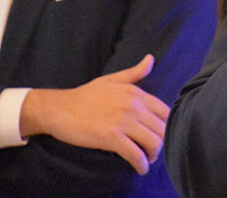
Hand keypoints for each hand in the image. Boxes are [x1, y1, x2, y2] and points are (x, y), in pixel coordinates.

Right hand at [19, 54, 168, 174]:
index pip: (165, 111)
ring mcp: (122, 121)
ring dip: (154, 155)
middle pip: (161, 128)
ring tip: (148, 159)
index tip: (161, 134)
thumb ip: (134, 73)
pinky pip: (135, 154)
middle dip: (162, 142)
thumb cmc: (85, 95)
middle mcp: (133, 106)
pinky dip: (141, 164)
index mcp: (135, 92)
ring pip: (152, 142)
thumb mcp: (112, 80)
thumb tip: (150, 59)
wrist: (59, 108)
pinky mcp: (111, 137)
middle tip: (154, 150)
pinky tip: (140, 168)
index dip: (167, 125)